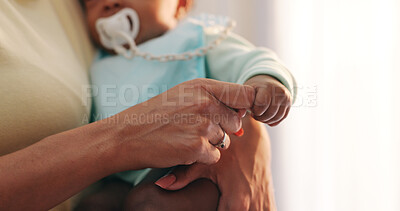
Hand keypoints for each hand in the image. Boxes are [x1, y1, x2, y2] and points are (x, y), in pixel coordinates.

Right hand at [108, 78, 254, 170]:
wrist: (126, 135)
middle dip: (222, 129)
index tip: (236, 114)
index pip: (245, 94)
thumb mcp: (184, 95)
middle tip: (196, 128)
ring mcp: (201, 124)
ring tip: (185, 136)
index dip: (245, 107)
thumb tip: (243, 114)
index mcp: (203, 86)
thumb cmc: (156, 115)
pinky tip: (182, 148)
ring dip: (210, 143)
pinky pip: (214, 156)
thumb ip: (214, 99)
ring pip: (225, 141)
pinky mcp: (196, 147)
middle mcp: (205, 102)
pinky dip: (201, 157)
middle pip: (236, 122)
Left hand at [155, 116, 275, 210]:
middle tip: (213, 207)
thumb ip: (183, 176)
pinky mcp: (268, 199)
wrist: (253, 135)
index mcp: (236, 202)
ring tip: (223, 205)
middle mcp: (252, 206)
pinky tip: (247, 208)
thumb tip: (161, 184)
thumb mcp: (205, 163)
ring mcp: (263, 203)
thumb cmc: (228, 148)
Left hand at [244, 75, 291, 125]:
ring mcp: (287, 99)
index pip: (262, 105)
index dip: (256, 111)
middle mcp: (280, 93)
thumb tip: (241, 113)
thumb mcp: (248, 91)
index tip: (252, 110)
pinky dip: (271, 121)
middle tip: (254, 114)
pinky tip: (265, 116)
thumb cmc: (254, 89)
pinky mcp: (289, 106)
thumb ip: (244, 100)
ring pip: (275, 118)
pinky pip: (279, 120)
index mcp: (268, 87)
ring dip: (265, 120)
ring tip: (259, 115)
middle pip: (269, 114)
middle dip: (259, 118)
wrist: (268, 83)